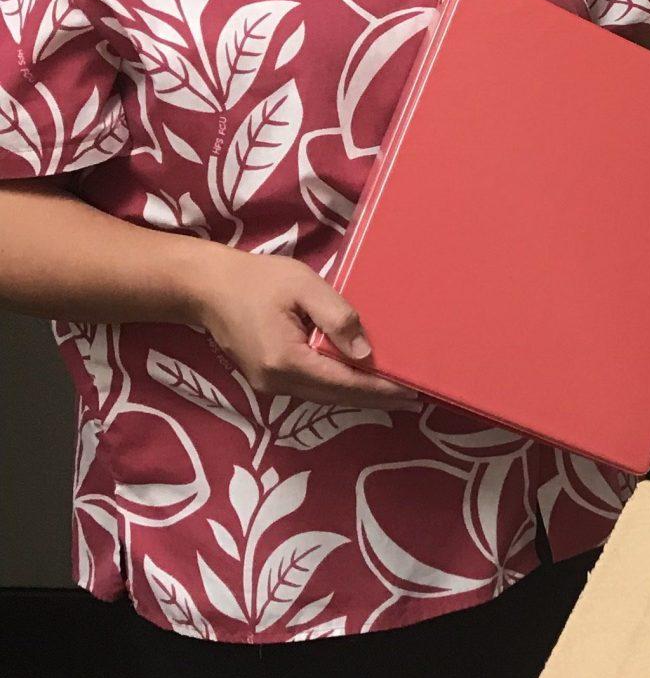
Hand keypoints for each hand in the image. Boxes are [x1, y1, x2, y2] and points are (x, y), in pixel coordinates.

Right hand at [184, 246, 409, 403]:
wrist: (207, 288)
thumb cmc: (258, 280)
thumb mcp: (304, 287)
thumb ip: (337, 318)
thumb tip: (365, 354)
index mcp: (286, 361)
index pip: (345, 383)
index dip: (380, 389)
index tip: (412, 392)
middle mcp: (277, 383)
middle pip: (336, 396)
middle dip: (374, 397)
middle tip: (414, 395)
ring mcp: (269, 386)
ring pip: (324, 396)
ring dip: (357, 394)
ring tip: (393, 390)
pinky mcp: (267, 381)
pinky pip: (311, 389)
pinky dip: (337, 387)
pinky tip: (357, 379)